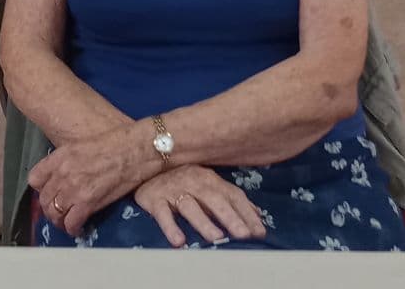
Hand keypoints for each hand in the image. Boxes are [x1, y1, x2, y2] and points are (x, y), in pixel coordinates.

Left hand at [30, 123, 152, 236]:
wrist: (131, 151)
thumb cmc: (112, 144)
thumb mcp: (80, 146)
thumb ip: (66, 161)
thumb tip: (63, 175)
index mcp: (59, 157)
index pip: (34, 179)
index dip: (40, 189)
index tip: (48, 193)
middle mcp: (62, 173)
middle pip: (44, 199)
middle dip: (49, 208)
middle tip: (57, 212)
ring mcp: (73, 189)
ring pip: (54, 213)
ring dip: (58, 221)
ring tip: (65, 223)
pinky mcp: (88, 203)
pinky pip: (71, 222)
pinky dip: (72, 228)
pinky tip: (77, 228)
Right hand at [134, 165, 266, 247]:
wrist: (144, 163)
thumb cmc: (183, 181)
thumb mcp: (208, 185)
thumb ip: (231, 200)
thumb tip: (258, 216)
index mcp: (210, 179)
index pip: (232, 195)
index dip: (246, 213)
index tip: (260, 232)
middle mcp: (193, 181)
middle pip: (213, 199)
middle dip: (229, 217)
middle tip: (243, 235)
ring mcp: (173, 189)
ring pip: (189, 206)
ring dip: (203, 222)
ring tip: (216, 238)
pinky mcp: (153, 198)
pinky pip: (162, 213)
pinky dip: (170, 226)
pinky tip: (178, 241)